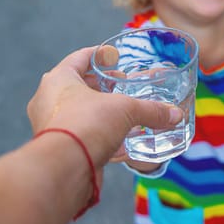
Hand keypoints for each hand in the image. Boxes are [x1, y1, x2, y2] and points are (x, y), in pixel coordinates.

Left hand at [27, 46, 182, 167]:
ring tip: (123, 112)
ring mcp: (50, 126)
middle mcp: (48, 100)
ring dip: (100, 111)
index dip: (100, 55)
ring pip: (78, 111)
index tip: (114, 56)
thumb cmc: (86, 124)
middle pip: (78, 85)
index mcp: (58, 80)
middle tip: (122, 84)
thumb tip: (175, 115)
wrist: (64, 168)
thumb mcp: (125, 110)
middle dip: (102, 85)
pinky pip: (80, 135)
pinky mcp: (57, 149)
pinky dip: (98, 135)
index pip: (80, 57)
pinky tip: (118, 142)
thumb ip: (150, 110)